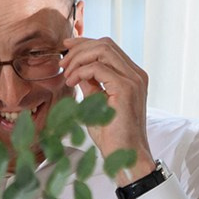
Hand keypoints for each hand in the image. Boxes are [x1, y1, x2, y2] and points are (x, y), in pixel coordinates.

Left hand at [60, 36, 153, 181]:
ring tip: (66, 74)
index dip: (85, 44)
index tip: (65, 48)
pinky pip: (98, 67)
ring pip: (102, 49)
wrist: (125, 156)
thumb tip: (76, 70)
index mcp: (132, 76)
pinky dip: (80, 71)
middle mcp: (136, 74)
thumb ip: (90, 85)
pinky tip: (72, 82)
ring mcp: (134, 80)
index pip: (108, 47)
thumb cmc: (112, 135)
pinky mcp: (126, 88)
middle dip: (79, 49)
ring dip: (78, 58)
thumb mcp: (96, 103)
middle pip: (105, 43)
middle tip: (62, 64)